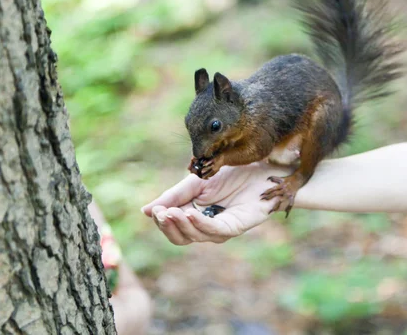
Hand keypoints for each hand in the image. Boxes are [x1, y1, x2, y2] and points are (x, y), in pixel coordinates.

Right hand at [141, 162, 290, 244]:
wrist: (261, 168)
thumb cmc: (232, 173)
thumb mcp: (196, 181)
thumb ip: (174, 195)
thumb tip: (145, 211)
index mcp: (194, 214)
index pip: (172, 226)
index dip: (161, 221)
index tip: (153, 210)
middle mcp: (206, 225)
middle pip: (181, 238)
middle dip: (168, 227)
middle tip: (160, 214)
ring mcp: (220, 229)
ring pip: (195, 236)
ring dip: (181, 225)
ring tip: (171, 213)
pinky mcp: (235, 227)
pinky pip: (213, 230)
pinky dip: (199, 223)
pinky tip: (189, 213)